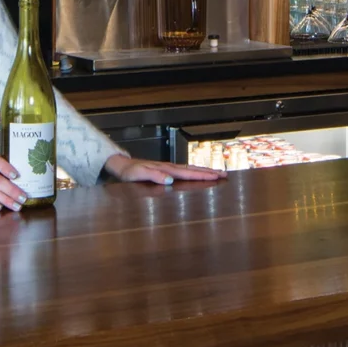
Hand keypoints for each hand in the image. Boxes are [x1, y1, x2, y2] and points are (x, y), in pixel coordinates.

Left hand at [103, 155, 223, 185]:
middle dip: (209, 172)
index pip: (188, 173)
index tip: (217, 176)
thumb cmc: (130, 172)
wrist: (122, 166)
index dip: (203, 175)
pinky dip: (195, 171)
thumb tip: (170, 180)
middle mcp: (170, 167)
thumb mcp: (139, 175)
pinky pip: (185, 170)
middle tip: (225, 174)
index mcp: (166, 169)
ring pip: (190, 169)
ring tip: (217, 172)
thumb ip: (155, 176)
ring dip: (204, 171)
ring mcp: (169, 168)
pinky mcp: (166, 170)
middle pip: (193, 169)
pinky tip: (199, 173)